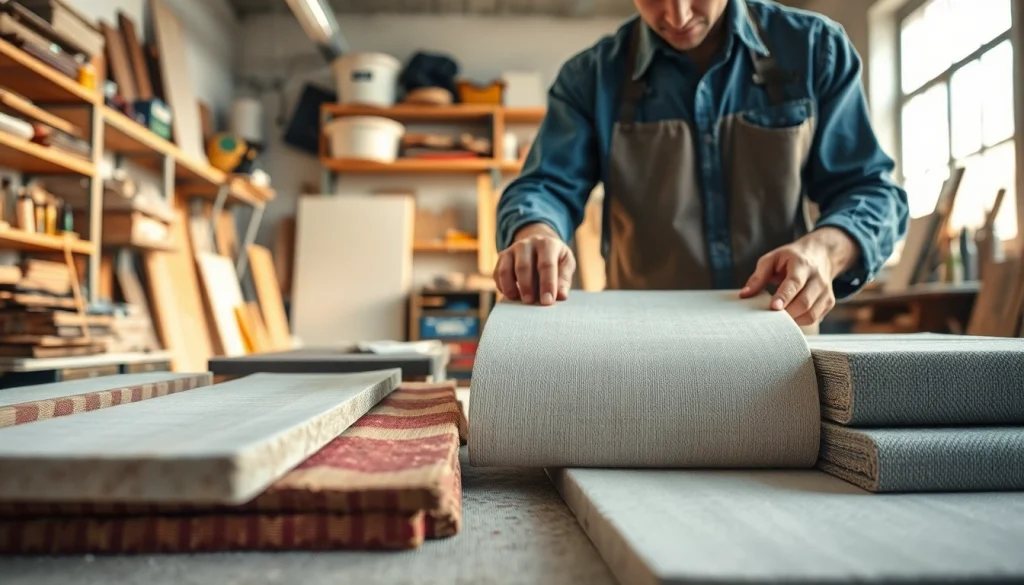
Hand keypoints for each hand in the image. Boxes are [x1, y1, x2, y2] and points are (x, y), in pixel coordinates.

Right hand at [493, 222, 575, 304]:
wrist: (539, 243)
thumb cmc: (555, 257)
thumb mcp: (566, 263)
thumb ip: (564, 279)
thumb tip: (561, 296)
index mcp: (546, 244)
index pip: (546, 265)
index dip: (547, 284)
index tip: (547, 301)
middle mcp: (527, 244)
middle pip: (523, 266)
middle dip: (526, 286)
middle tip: (530, 302)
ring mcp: (512, 250)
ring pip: (506, 269)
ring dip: (510, 287)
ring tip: (517, 300)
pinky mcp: (502, 257)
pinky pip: (498, 274)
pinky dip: (502, 286)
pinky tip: (511, 295)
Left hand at [739, 227, 859, 325]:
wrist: (821, 254)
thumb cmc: (791, 258)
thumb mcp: (772, 259)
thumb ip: (758, 276)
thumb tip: (744, 295)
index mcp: (802, 265)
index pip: (794, 283)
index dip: (784, 296)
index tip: (774, 307)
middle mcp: (818, 279)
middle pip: (804, 302)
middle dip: (786, 314)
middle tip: (768, 318)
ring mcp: (826, 292)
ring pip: (811, 314)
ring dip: (792, 321)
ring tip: (777, 320)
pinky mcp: (829, 302)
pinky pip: (814, 318)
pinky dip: (800, 322)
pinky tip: (789, 317)